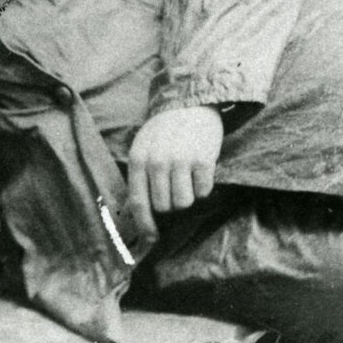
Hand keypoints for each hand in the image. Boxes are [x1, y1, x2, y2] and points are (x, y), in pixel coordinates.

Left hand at [124, 103, 222, 243]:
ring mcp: (181, 160)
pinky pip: (203, 191)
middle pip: (164, 206)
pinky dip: (203, 186)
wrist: (190, 102)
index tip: (152, 240)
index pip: (138, 202)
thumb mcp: (143, 148)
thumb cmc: (164, 131)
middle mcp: (157, 160)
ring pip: (184, 202)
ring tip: (187, 175)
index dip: (145, 225)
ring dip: (188, 195)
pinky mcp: (203, 159)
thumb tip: (138, 215)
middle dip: (171, 202)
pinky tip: (199, 168)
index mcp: (138, 158)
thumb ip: (140, 177)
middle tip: (176, 184)